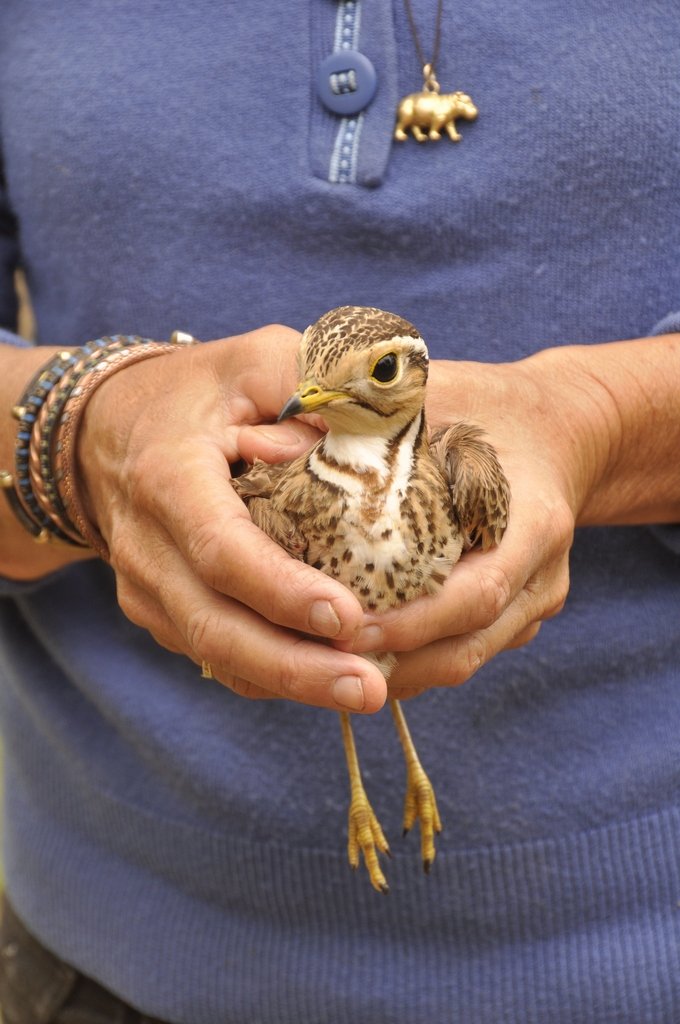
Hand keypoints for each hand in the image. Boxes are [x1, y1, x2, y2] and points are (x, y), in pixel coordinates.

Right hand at [76, 326, 386, 712]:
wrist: (106, 429)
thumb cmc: (198, 391)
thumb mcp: (257, 362)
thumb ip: (317, 386)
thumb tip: (389, 434)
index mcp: (169, 477)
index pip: (222, 548)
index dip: (281, 589)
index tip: (347, 615)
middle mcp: (148, 544)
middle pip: (216, 625)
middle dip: (293, 666)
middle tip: (368, 688)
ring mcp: (147, 586)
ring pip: (216, 652)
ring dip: (288, 682)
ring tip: (364, 693)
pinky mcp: (160, 610)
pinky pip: (216, 654)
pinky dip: (270, 674)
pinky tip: (326, 681)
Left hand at [348, 348, 610, 696]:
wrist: (555, 430)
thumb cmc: (485, 407)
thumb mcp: (433, 401)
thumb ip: (364, 425)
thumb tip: (263, 446)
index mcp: (534, 522)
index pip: (478, 594)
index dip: (414, 622)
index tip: (347, 628)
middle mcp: (541, 575)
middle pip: (466, 646)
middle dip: (392, 662)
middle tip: (316, 662)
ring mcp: (533, 603)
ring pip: (462, 660)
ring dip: (394, 672)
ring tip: (322, 669)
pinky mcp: (515, 617)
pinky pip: (462, 651)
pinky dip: (410, 660)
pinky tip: (354, 656)